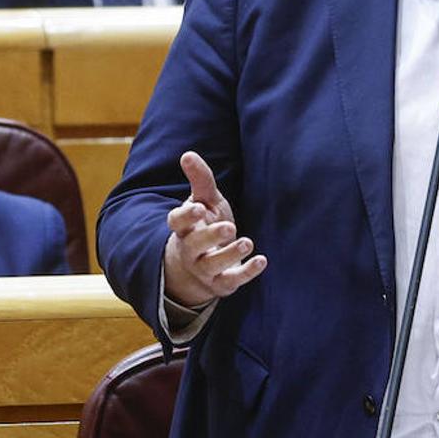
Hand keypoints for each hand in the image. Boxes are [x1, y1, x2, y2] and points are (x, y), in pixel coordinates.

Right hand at [163, 151, 266, 306]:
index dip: (186, 216)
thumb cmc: (204, 225)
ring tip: (247, 242)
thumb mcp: (204, 202)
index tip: (198, 207)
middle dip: (211, 236)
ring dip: (230, 254)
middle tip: (229, 227)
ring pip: (213, 265)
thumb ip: (200, 180)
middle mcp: (190, 250)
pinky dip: (247, 272)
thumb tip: (188, 154)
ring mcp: (205, 269)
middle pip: (195, 244)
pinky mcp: (221, 283)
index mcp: (184, 228)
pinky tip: (261, 261)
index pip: (177, 222)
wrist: (200, 267)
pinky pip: (232, 280)